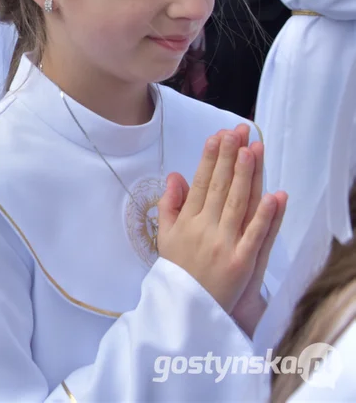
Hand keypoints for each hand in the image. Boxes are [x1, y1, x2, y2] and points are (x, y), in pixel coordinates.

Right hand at [157, 130, 283, 313]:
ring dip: (245, 176)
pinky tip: (274, 195)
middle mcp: (204, 228)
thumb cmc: (178, 271)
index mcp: (187, 221)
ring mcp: (223, 244)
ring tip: (251, 150)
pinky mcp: (241, 262)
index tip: (217, 136)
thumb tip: (175, 175)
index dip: (209, 158)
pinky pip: (254, 235)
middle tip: (238, 131)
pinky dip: (265, 216)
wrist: (186, 309)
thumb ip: (170, 205)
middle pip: (219, 187)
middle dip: (229, 157)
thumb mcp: (166, 236)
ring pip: (236, 204)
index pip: (200, 183)